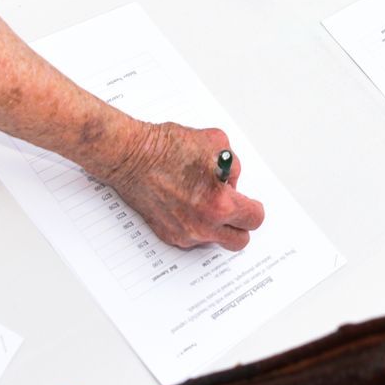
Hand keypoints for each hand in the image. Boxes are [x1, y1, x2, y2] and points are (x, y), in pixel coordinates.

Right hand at [96, 121, 265, 249]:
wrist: (131, 157)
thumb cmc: (167, 148)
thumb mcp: (217, 144)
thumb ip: (233, 168)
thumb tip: (232, 181)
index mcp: (219, 203)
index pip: (254, 219)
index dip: (253, 207)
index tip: (248, 202)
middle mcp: (202, 225)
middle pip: (239, 240)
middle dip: (239, 224)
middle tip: (232, 208)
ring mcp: (184, 233)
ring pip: (215, 240)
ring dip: (217, 226)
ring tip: (207, 203)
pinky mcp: (168, 235)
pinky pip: (193, 238)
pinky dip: (195, 225)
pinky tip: (188, 205)